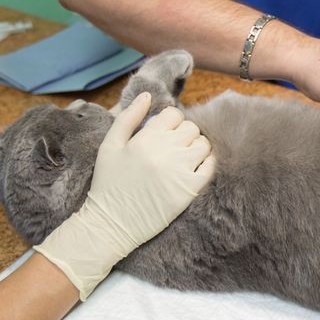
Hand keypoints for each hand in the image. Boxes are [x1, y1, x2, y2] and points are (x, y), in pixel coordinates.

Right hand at [35, 93, 215, 298]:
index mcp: (146, 138)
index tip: (163, 133)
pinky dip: (207, 162)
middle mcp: (166, 152)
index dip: (170, 122)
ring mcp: (180, 171)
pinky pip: (211, 166)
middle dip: (184, 133)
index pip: (174, 115)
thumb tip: (148, 95)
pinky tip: (196, 167)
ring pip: (204, 145)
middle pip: (191, 128)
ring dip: (196, 147)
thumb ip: (129, 118)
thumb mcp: (109, 146)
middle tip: (173, 146)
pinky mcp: (190, 190)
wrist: (111, 223)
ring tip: (183, 157)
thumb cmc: (108, 183)